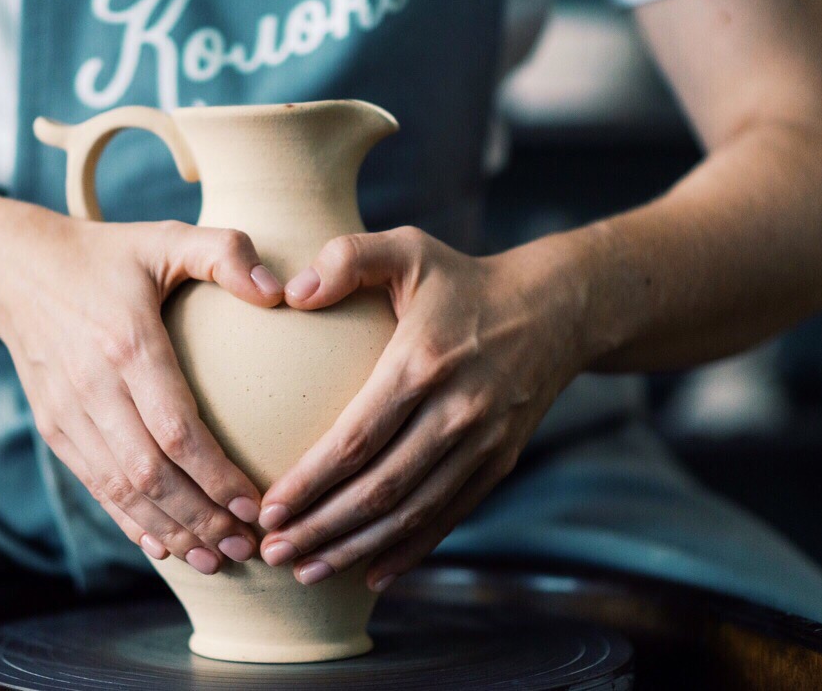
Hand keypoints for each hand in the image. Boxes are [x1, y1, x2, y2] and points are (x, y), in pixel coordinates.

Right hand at [0, 209, 284, 573]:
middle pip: (151, 474)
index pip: (177, 429)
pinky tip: (165, 545)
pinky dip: (130, 522)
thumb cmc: (107, 255)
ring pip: (121, 490)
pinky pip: (95, 487)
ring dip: (170, 530)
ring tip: (215, 558)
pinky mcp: (55, 430)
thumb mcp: (167, 237)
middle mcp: (93, 388)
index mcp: (128, 344)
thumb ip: (225, 252)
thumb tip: (280, 291)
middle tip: (248, 546)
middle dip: (201, 518)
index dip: (216, 475)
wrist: (15, 272)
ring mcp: (69, 414)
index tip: (254, 504)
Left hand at [257, 227, 588, 589]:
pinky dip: (409, 551)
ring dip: (356, 549)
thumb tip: (290, 294)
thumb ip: (346, 258)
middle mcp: (457, 410)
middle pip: (381, 489)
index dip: (311, 480)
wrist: (554, 310)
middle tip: (271, 551)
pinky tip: (369, 575)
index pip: (358, 437)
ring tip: (304, 570)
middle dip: (321, 528)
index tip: (267, 508)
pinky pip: (449, 517)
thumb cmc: (461, 279)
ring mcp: (482, 443)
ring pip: (413, 513)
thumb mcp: (407, 247)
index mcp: (423, 361)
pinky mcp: (498, 463)